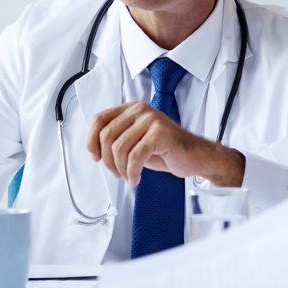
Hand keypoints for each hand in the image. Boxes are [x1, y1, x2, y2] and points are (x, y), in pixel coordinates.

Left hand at [86, 101, 244, 186]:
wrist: (195, 157)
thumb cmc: (166, 150)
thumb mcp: (135, 141)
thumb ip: (117, 138)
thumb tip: (94, 149)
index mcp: (131, 108)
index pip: (99, 120)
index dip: (92, 141)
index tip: (96, 157)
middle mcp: (140, 110)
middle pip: (107, 136)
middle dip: (108, 160)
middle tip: (116, 172)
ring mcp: (151, 120)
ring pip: (119, 148)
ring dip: (121, 169)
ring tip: (128, 176)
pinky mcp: (160, 133)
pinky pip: (135, 157)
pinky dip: (132, 172)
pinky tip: (136, 179)